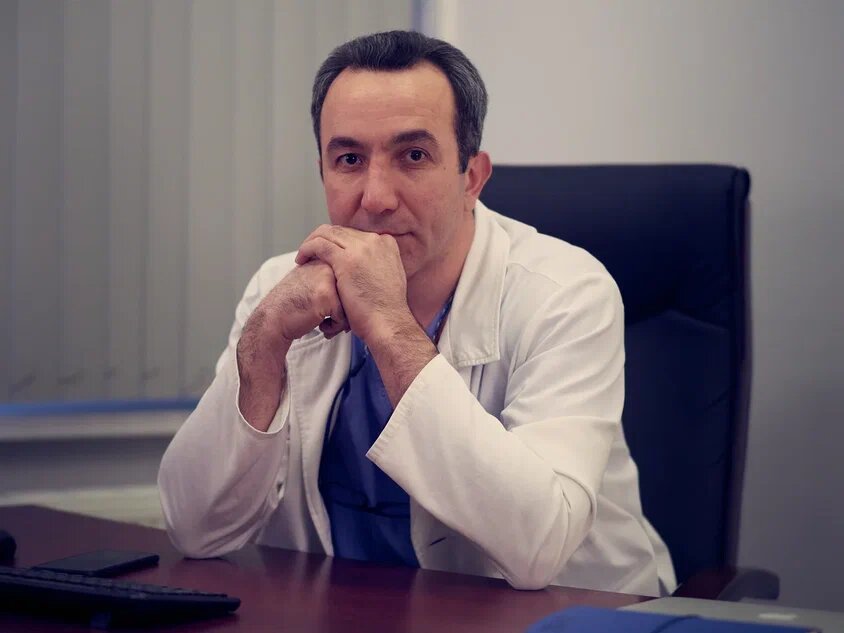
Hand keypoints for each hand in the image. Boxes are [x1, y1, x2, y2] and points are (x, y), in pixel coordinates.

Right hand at [242, 260, 348, 349]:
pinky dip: (334, 326)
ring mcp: (328, 280)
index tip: (329, 310)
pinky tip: (321, 326)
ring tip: (325, 323)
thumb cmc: (291, 304)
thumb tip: (352, 283)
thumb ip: (327, 274)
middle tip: (330, 319)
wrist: (272, 318)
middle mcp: (328, 266)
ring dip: (340, 320)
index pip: (349, 282)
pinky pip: (344, 317)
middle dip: (344, 311)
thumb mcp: (308, 279)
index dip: (343, 300)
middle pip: (352, 292)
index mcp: (325, 259)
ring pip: (351, 304)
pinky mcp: (328, 296)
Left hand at [295, 225, 413, 344]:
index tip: (328, 251)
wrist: (388, 321)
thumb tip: (368, 264)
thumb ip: (379, 264)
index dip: (337, 241)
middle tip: (310, 252)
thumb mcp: (390, 277)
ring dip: (311, 242)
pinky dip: (307, 249)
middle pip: (340, 231)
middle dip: (322, 239)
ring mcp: (361, 248)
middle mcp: (374, 240)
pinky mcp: (346, 259)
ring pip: (327, 234)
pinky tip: (301, 259)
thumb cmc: (386, 308)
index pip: (354, 234)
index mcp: (386, 243)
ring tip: (303, 256)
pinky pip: (319, 245)